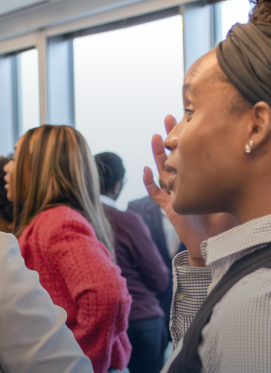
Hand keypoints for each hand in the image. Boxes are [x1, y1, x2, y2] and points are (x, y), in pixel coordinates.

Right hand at [144, 115, 237, 265]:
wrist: (217, 242)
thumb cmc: (229, 219)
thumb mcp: (231, 190)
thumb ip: (229, 174)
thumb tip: (239, 151)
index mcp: (200, 177)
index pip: (193, 152)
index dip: (189, 136)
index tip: (189, 118)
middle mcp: (187, 182)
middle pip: (176, 155)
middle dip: (172, 136)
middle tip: (169, 117)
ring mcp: (176, 193)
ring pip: (163, 169)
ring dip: (158, 153)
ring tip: (155, 136)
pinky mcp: (169, 207)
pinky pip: (155, 193)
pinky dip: (150, 181)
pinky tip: (146, 169)